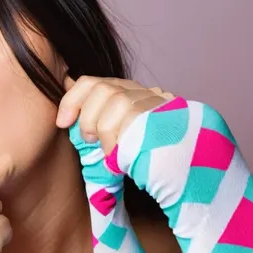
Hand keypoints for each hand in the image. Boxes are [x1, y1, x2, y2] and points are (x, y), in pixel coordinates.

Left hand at [56, 75, 175, 153]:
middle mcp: (144, 93)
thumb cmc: (149, 158)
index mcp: (131, 93)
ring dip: (105, 130)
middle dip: (87, 116)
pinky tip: (121, 155)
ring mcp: (157, 103)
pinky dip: (118, 141)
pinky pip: (131, 119)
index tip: (62, 123)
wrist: (190, 170)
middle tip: (90, 139)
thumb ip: (101, 120)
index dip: (71, 100)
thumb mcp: (120, 136)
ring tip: (109, 150)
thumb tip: (67, 115)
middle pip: (102, 88)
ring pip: (117, 101)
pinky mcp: (163, 117)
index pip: (91, 81)